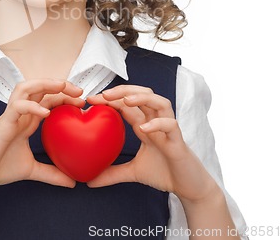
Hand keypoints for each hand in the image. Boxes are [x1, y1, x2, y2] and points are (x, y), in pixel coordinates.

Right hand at [0, 79, 84, 194]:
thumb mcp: (32, 170)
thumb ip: (51, 173)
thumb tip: (73, 181)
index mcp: (26, 120)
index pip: (47, 99)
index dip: (64, 96)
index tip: (81, 102)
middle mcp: (20, 113)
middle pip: (39, 87)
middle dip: (59, 84)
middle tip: (79, 91)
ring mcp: (10, 115)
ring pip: (26, 87)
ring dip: (45, 83)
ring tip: (62, 87)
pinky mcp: (2, 122)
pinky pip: (17, 106)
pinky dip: (32, 106)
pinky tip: (45, 113)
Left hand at [86, 85, 217, 202]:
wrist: (189, 188)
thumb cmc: (165, 173)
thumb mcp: (133, 172)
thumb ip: (113, 173)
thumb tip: (89, 181)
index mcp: (145, 125)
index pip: (127, 104)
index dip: (110, 99)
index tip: (90, 100)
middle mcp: (156, 122)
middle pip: (142, 94)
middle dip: (123, 90)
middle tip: (104, 95)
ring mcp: (168, 129)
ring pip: (159, 102)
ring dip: (142, 98)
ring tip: (125, 101)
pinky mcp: (179, 141)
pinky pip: (171, 125)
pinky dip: (158, 123)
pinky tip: (144, 128)